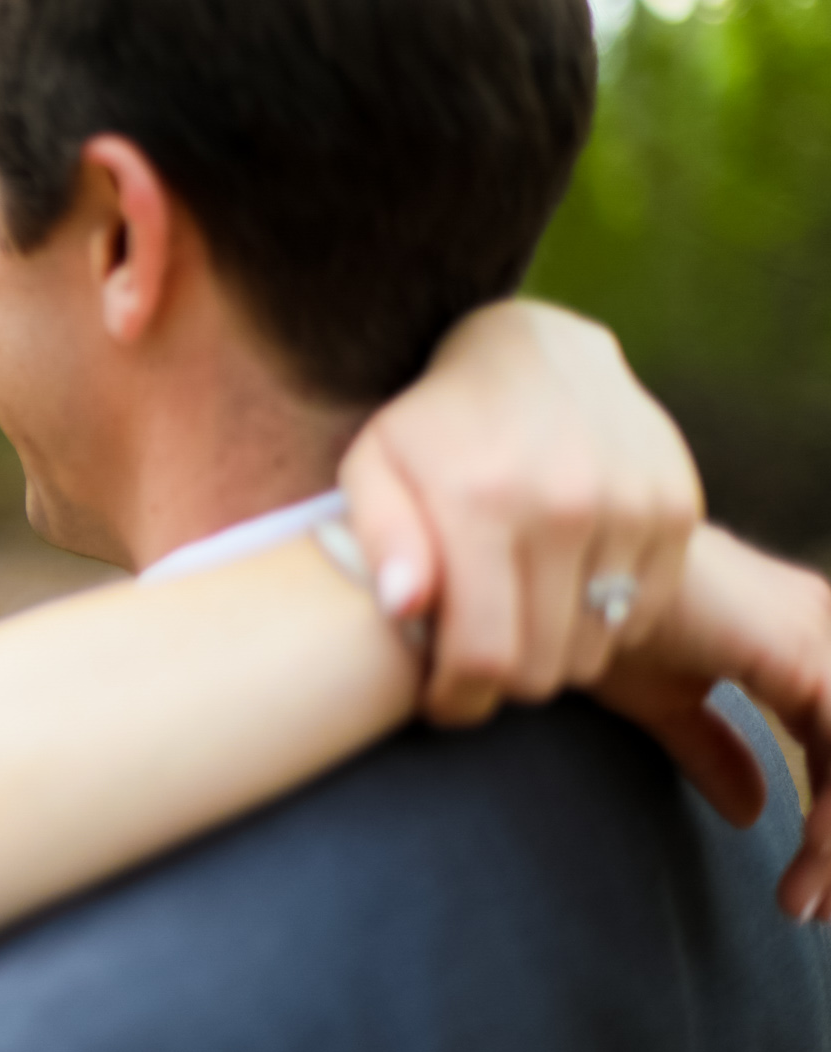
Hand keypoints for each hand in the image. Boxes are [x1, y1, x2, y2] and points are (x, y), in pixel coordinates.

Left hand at [340, 299, 701, 725]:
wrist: (535, 350)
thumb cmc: (436, 425)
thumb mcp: (375, 466)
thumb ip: (379, 540)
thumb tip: (403, 609)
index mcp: (483, 502)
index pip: (485, 656)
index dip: (459, 700)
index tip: (443, 701)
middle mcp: (566, 505)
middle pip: (544, 668)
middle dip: (502, 682)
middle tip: (477, 655)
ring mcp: (631, 506)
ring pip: (595, 649)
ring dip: (552, 649)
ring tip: (517, 613)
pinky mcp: (676, 508)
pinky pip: (641, 614)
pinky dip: (602, 618)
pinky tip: (564, 583)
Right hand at [592, 526, 830, 919]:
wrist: (541, 589)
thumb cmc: (582, 624)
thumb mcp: (656, 700)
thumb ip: (711, 748)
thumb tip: (752, 811)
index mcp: (793, 630)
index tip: (804, 892)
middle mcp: (819, 621)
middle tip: (812, 910)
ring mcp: (816, 629)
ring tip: (807, 904)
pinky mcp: (803, 650)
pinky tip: (807, 864)